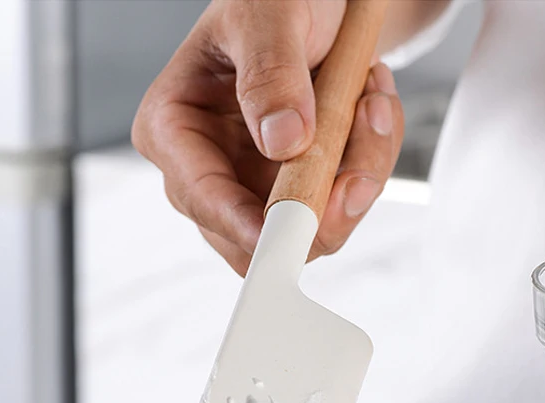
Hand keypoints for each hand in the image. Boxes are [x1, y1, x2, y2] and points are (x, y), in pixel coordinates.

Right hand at [132, 0, 404, 275]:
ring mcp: (256, 187)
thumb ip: (271, 71)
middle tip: (361, 166)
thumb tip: (281, 141)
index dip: (245, 225)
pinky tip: (370, 110)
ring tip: (371, 103)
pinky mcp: (300, 191)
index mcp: (174, 127)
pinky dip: (371, 163)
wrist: (318, 2)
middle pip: (256, 238)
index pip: (200, 196)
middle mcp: (209, 169)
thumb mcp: (268, 12)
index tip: (293, 230)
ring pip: (311, 231)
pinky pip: (343, 208)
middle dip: (321, 208)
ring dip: (359, 173)